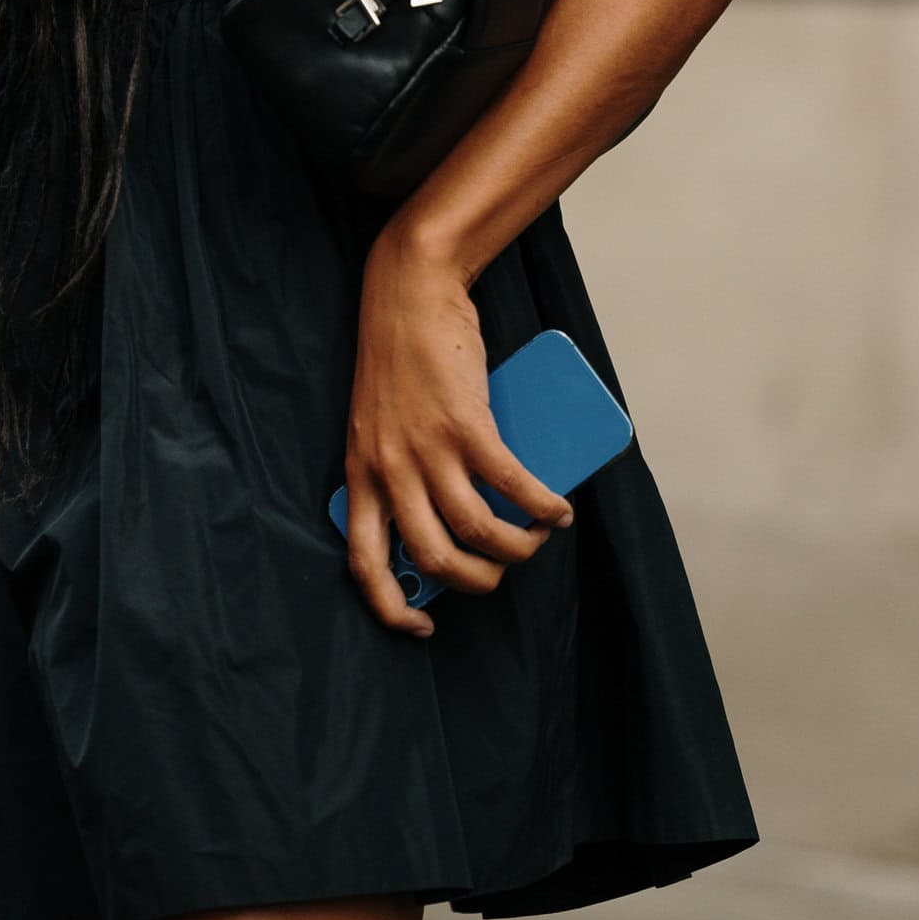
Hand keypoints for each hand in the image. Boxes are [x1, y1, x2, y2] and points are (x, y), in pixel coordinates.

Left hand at [342, 220, 574, 637]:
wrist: (407, 292)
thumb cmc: (398, 356)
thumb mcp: (378, 425)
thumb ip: (398, 467)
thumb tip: (452, 516)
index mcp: (360, 474)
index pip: (364, 564)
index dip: (392, 609)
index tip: (423, 628)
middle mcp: (389, 469)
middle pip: (434, 559)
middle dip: (478, 581)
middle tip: (501, 571)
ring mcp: (427, 448)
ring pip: (478, 531)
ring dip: (517, 548)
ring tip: (537, 539)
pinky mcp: (465, 423)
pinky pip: (512, 485)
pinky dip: (542, 507)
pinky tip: (558, 511)